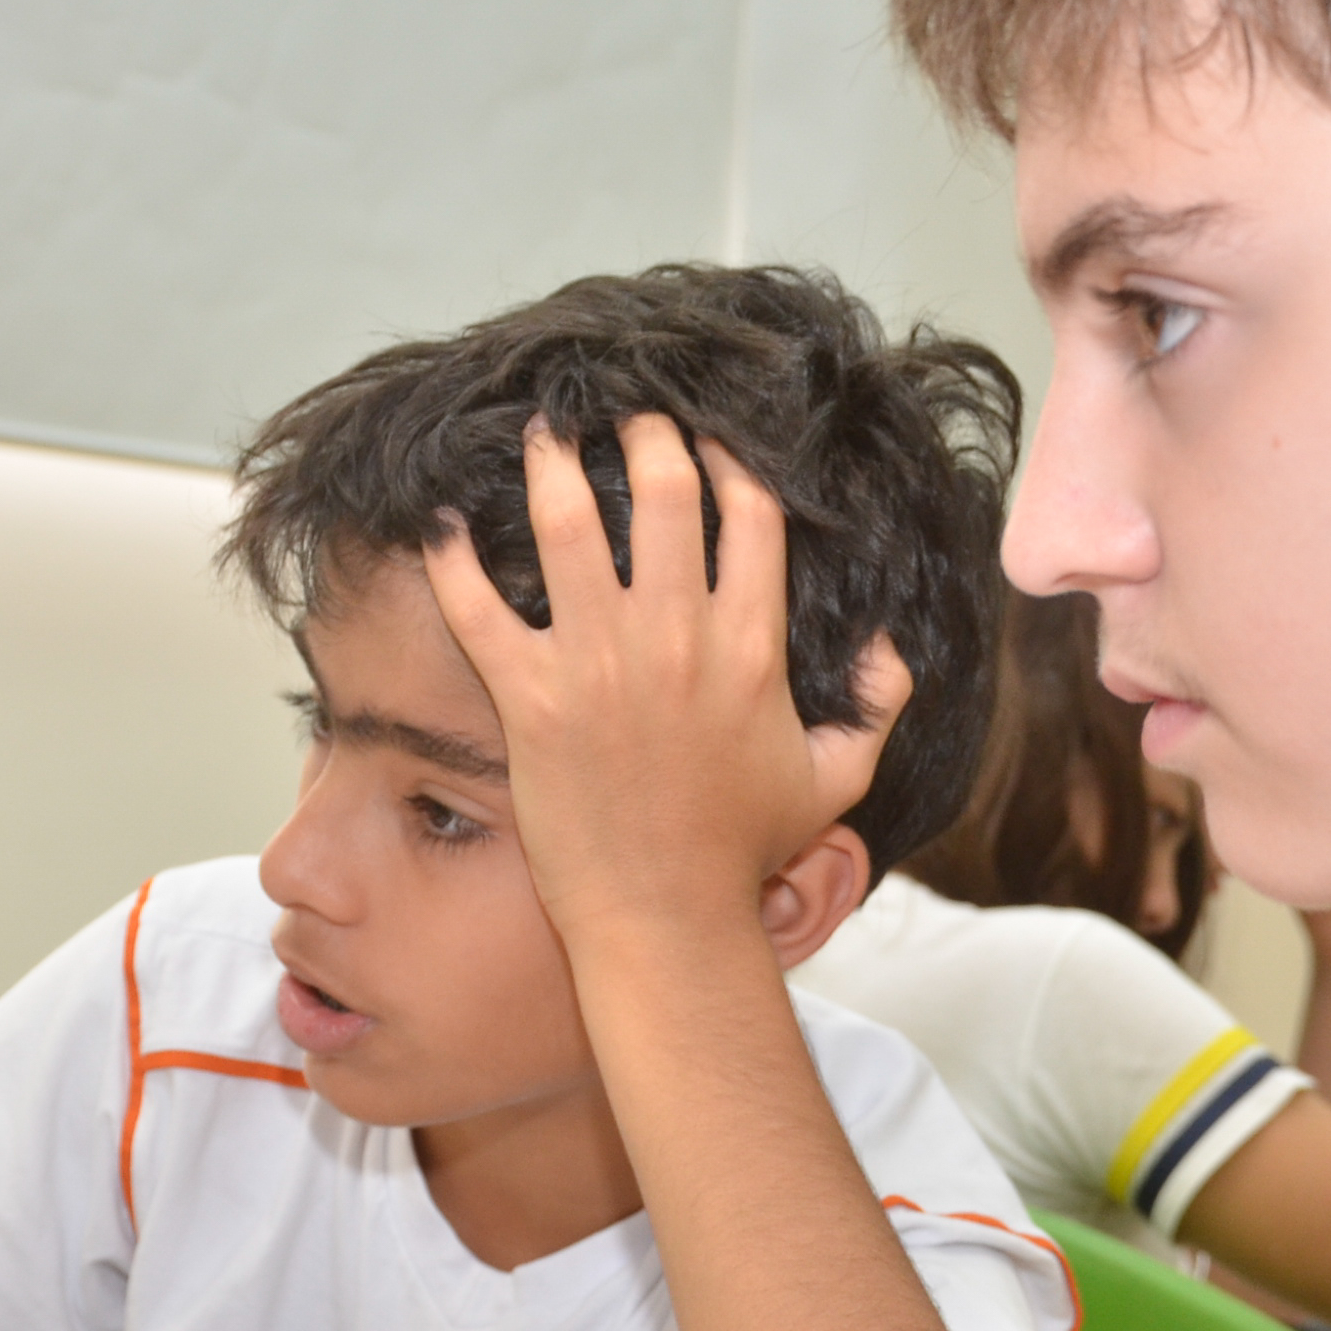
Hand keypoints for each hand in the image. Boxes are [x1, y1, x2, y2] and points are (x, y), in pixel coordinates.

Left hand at [425, 414, 909, 942]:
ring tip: (541, 428)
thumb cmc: (743, 850)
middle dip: (640, 434)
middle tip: (618, 412)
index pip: (747, 514)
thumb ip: (880, 705)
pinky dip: (451, 557)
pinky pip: (478, 609)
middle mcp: (676, 639)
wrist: (664, 918)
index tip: (705, 436)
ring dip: (551, 464)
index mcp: (751, 647)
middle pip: (662, 494)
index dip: (726, 459)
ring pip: (567, 526)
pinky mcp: (531, 700)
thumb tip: (891, 645)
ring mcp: (598, 665)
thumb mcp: (838, 778)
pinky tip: (439, 519)